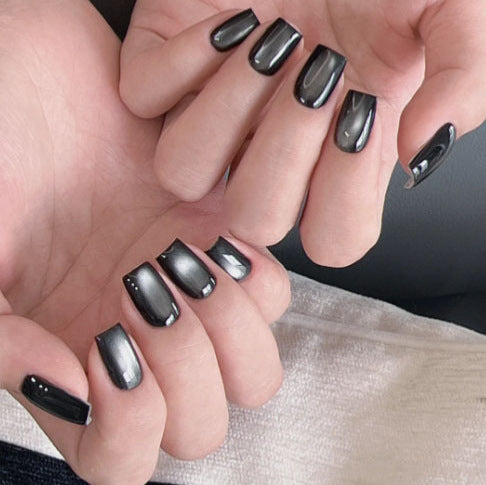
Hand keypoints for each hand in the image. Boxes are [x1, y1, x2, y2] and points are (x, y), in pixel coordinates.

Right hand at [0, 1, 289, 482]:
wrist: (36, 78)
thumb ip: (1, 342)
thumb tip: (70, 391)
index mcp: (72, 356)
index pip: (121, 456)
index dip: (127, 429)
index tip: (107, 351)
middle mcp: (137, 337)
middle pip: (201, 424)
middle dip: (187, 374)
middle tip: (145, 296)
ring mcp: (187, 293)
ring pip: (253, 372)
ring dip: (230, 332)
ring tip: (182, 265)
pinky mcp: (222, 240)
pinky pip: (272, 294)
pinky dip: (255, 280)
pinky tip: (213, 241)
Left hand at [120, 0, 485, 266]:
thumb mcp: (451, 12)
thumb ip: (461, 78)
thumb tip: (417, 149)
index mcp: (337, 158)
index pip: (332, 239)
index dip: (344, 198)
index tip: (363, 115)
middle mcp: (271, 152)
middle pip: (253, 218)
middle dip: (284, 151)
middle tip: (317, 72)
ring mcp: (214, 118)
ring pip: (183, 174)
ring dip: (227, 111)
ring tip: (269, 44)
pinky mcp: (163, 72)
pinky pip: (144, 99)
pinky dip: (182, 60)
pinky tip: (231, 20)